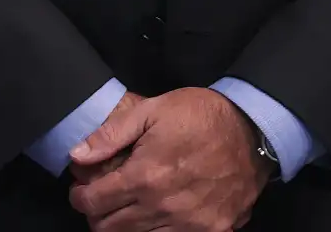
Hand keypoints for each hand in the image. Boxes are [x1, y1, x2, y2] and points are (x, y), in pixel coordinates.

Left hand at [67, 88, 267, 230]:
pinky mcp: (213, 231)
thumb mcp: (151, 110)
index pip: (94, 202)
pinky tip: (154, 219)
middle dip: (96, 216)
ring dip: (123, 228)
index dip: (79, 198)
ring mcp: (191, 224)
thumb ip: (110, 135)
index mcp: (145, 176)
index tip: (79, 191)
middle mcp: (164, 207)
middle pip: (111, 228)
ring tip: (123, 210)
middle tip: (98, 202)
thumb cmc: (200, 116)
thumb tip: (77, 155)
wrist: (253, 131)